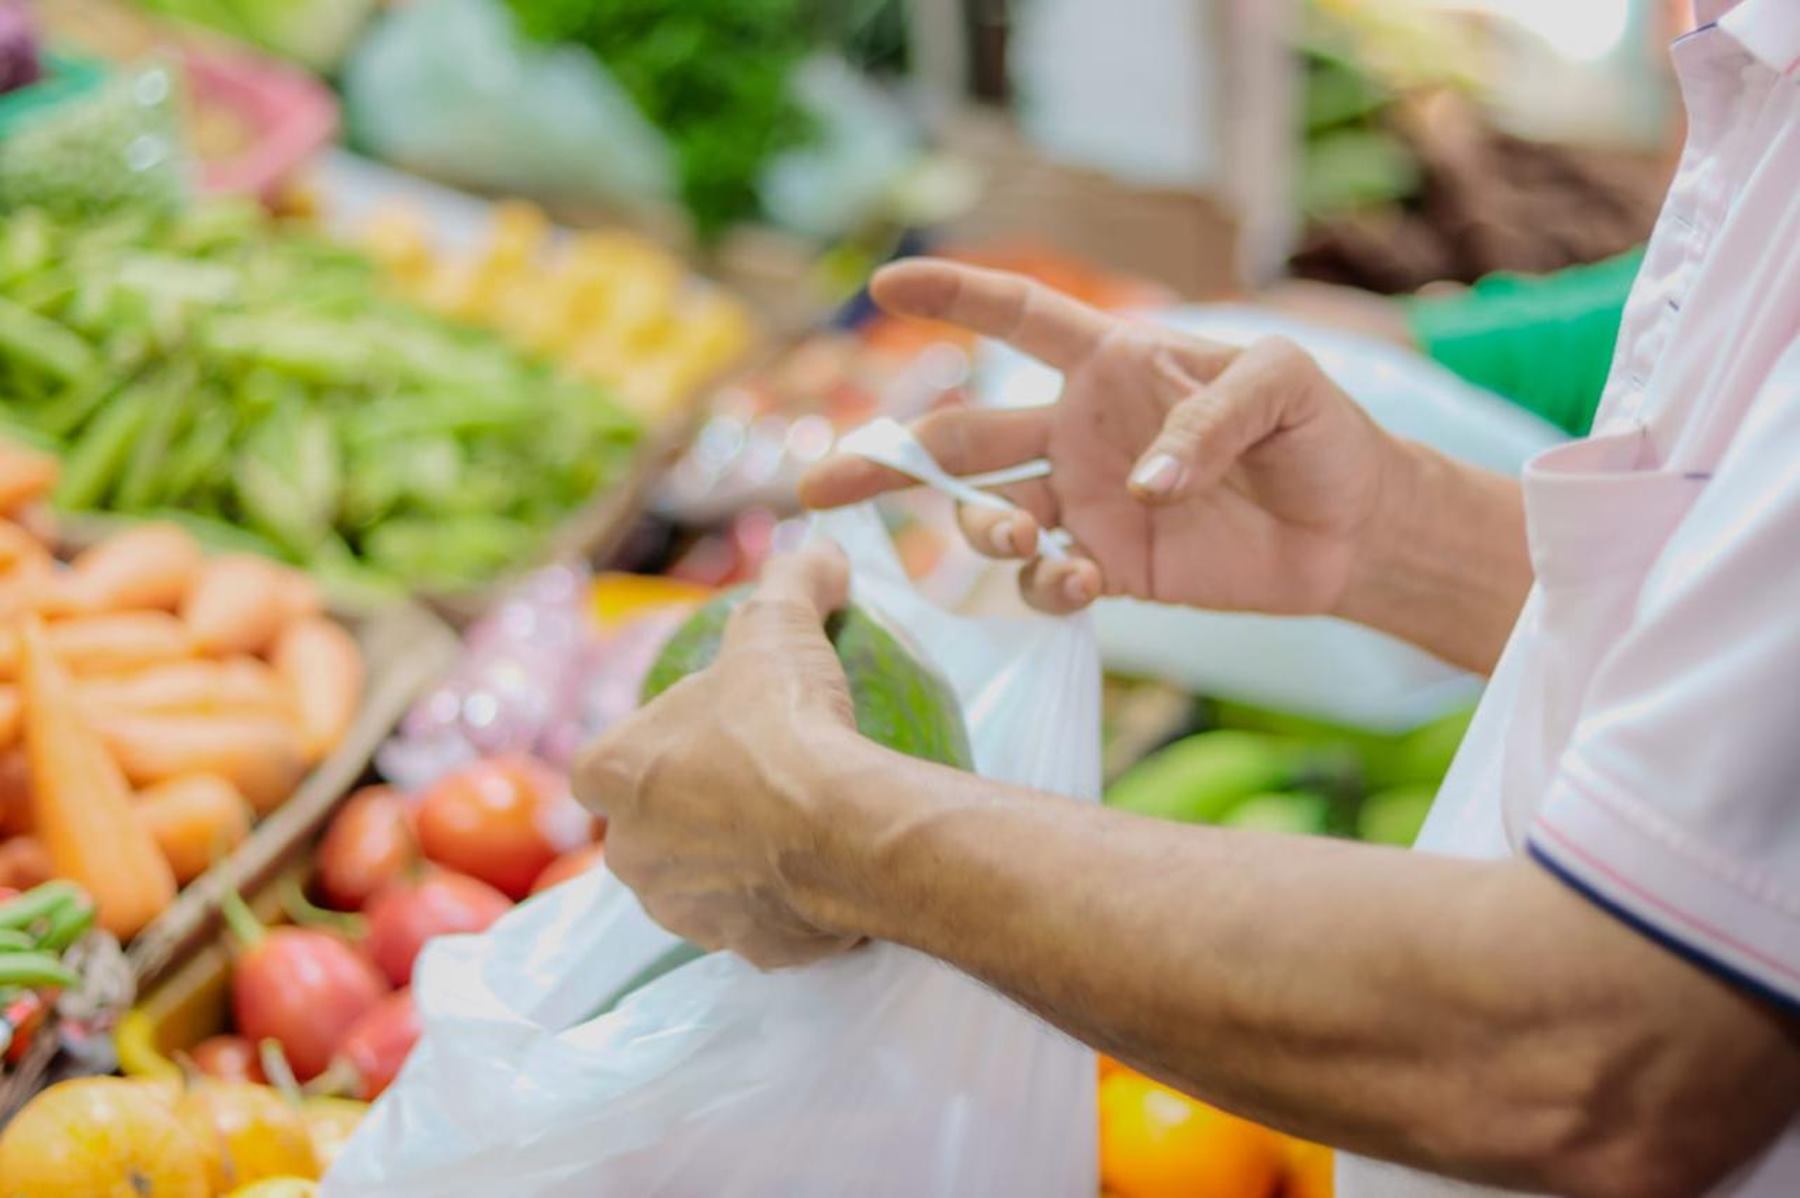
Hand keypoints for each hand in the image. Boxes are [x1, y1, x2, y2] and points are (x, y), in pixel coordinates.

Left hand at [572, 549, 866, 969]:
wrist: (843, 826)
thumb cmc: (786, 723)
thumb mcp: (781, 628)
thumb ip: (791, 584)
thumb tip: (821, 550)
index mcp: (612, 776)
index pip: (601, 766)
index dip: (646, 751)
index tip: (701, 736)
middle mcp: (630, 854)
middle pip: (646, 831)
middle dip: (686, 814)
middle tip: (754, 780)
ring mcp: (684, 910)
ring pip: (697, 884)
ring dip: (731, 863)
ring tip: (794, 828)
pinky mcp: (744, 951)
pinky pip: (758, 922)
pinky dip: (783, 902)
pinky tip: (825, 871)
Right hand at [800, 260, 1406, 616]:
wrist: (1354, 526)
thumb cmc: (1321, 430)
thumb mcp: (1286, 385)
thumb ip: (1211, 416)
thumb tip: (1141, 486)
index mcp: (1112, 365)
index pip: (1019, 318)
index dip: (954, 299)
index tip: (884, 286)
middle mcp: (1080, 433)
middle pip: (959, 438)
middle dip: (885, 460)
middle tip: (815, 492)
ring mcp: (1089, 504)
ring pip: (989, 514)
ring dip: (980, 528)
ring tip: (1018, 540)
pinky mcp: (1112, 568)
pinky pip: (1048, 580)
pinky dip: (1044, 586)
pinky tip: (1076, 583)